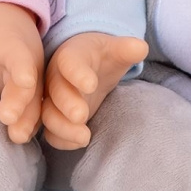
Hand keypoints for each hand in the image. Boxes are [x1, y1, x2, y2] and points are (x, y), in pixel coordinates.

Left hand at [0, 2, 44, 143]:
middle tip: (10, 119)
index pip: (20, 58)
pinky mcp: (24, 95)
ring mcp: (30, 82)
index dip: (23, 70)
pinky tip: (19, 140)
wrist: (8, 25)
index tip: (25, 81)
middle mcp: (29, 65)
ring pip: (32, 103)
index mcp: (16, 46)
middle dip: (22, 103)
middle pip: (29, 86)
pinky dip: (27, 125)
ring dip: (27, 120)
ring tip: (17, 137)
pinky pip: (29, 111)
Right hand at [42, 31, 147, 150]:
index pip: (69, 62)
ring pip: (49, 114)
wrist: (91, 67)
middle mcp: (56, 77)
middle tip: (81, 116)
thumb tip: (141, 47)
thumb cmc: (102, 57)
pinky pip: (51, 131)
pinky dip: (62, 140)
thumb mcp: (115, 50)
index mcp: (70, 56)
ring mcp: (53, 99)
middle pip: (55, 90)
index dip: (77, 73)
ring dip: (63, 127)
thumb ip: (127, 49)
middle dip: (67, 104)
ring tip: (84, 137)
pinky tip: (80, 143)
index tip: (92, 84)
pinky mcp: (56, 117)